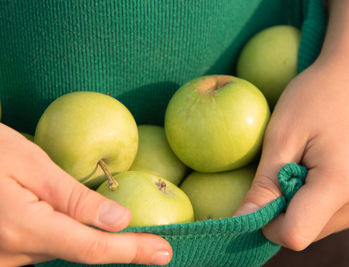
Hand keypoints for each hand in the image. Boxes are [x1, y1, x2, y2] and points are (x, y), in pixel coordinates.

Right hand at [0, 124, 171, 265]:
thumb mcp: (31, 164)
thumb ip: (74, 198)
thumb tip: (119, 220)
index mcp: (24, 228)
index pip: (91, 249)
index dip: (131, 252)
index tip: (163, 252)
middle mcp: (12, 253)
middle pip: (79, 252)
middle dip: (118, 247)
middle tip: (154, 243)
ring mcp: (3, 257)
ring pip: (62, 250)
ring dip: (92, 240)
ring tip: (127, 233)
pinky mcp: (1, 252)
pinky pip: (44, 246)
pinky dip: (68, 236)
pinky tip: (81, 224)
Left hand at [234, 56, 348, 249]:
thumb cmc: (316, 96)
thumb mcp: (281, 136)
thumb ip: (263, 185)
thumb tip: (241, 221)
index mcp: (343, 182)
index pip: (295, 235)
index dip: (269, 223)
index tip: (262, 194)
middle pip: (309, 232)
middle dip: (287, 210)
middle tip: (288, 168)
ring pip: (322, 225)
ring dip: (304, 205)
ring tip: (307, 164)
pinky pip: (339, 214)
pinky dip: (322, 199)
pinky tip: (323, 168)